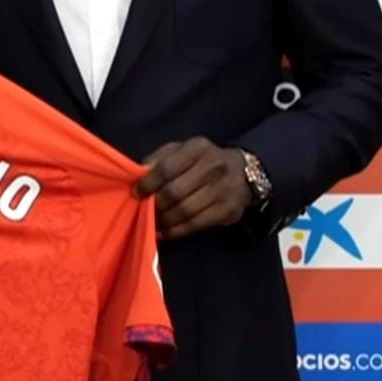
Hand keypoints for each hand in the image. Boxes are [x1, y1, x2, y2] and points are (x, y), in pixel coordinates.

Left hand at [134, 137, 252, 240]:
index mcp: (197, 148)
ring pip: (184, 211)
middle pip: (175, 192)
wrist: (245, 172)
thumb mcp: (182, 150)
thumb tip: (138, 175)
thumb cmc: (203, 160)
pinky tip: (165, 231)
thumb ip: (159, 159)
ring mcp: (223, 190)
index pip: (166, 168)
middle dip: (155, 204)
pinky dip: (176, 231)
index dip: (148, 183)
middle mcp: (213, 168)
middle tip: (144, 209)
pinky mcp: (228, 211)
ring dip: (163, 220)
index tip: (136, 193)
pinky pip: (196, 224)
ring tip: (152, 222)